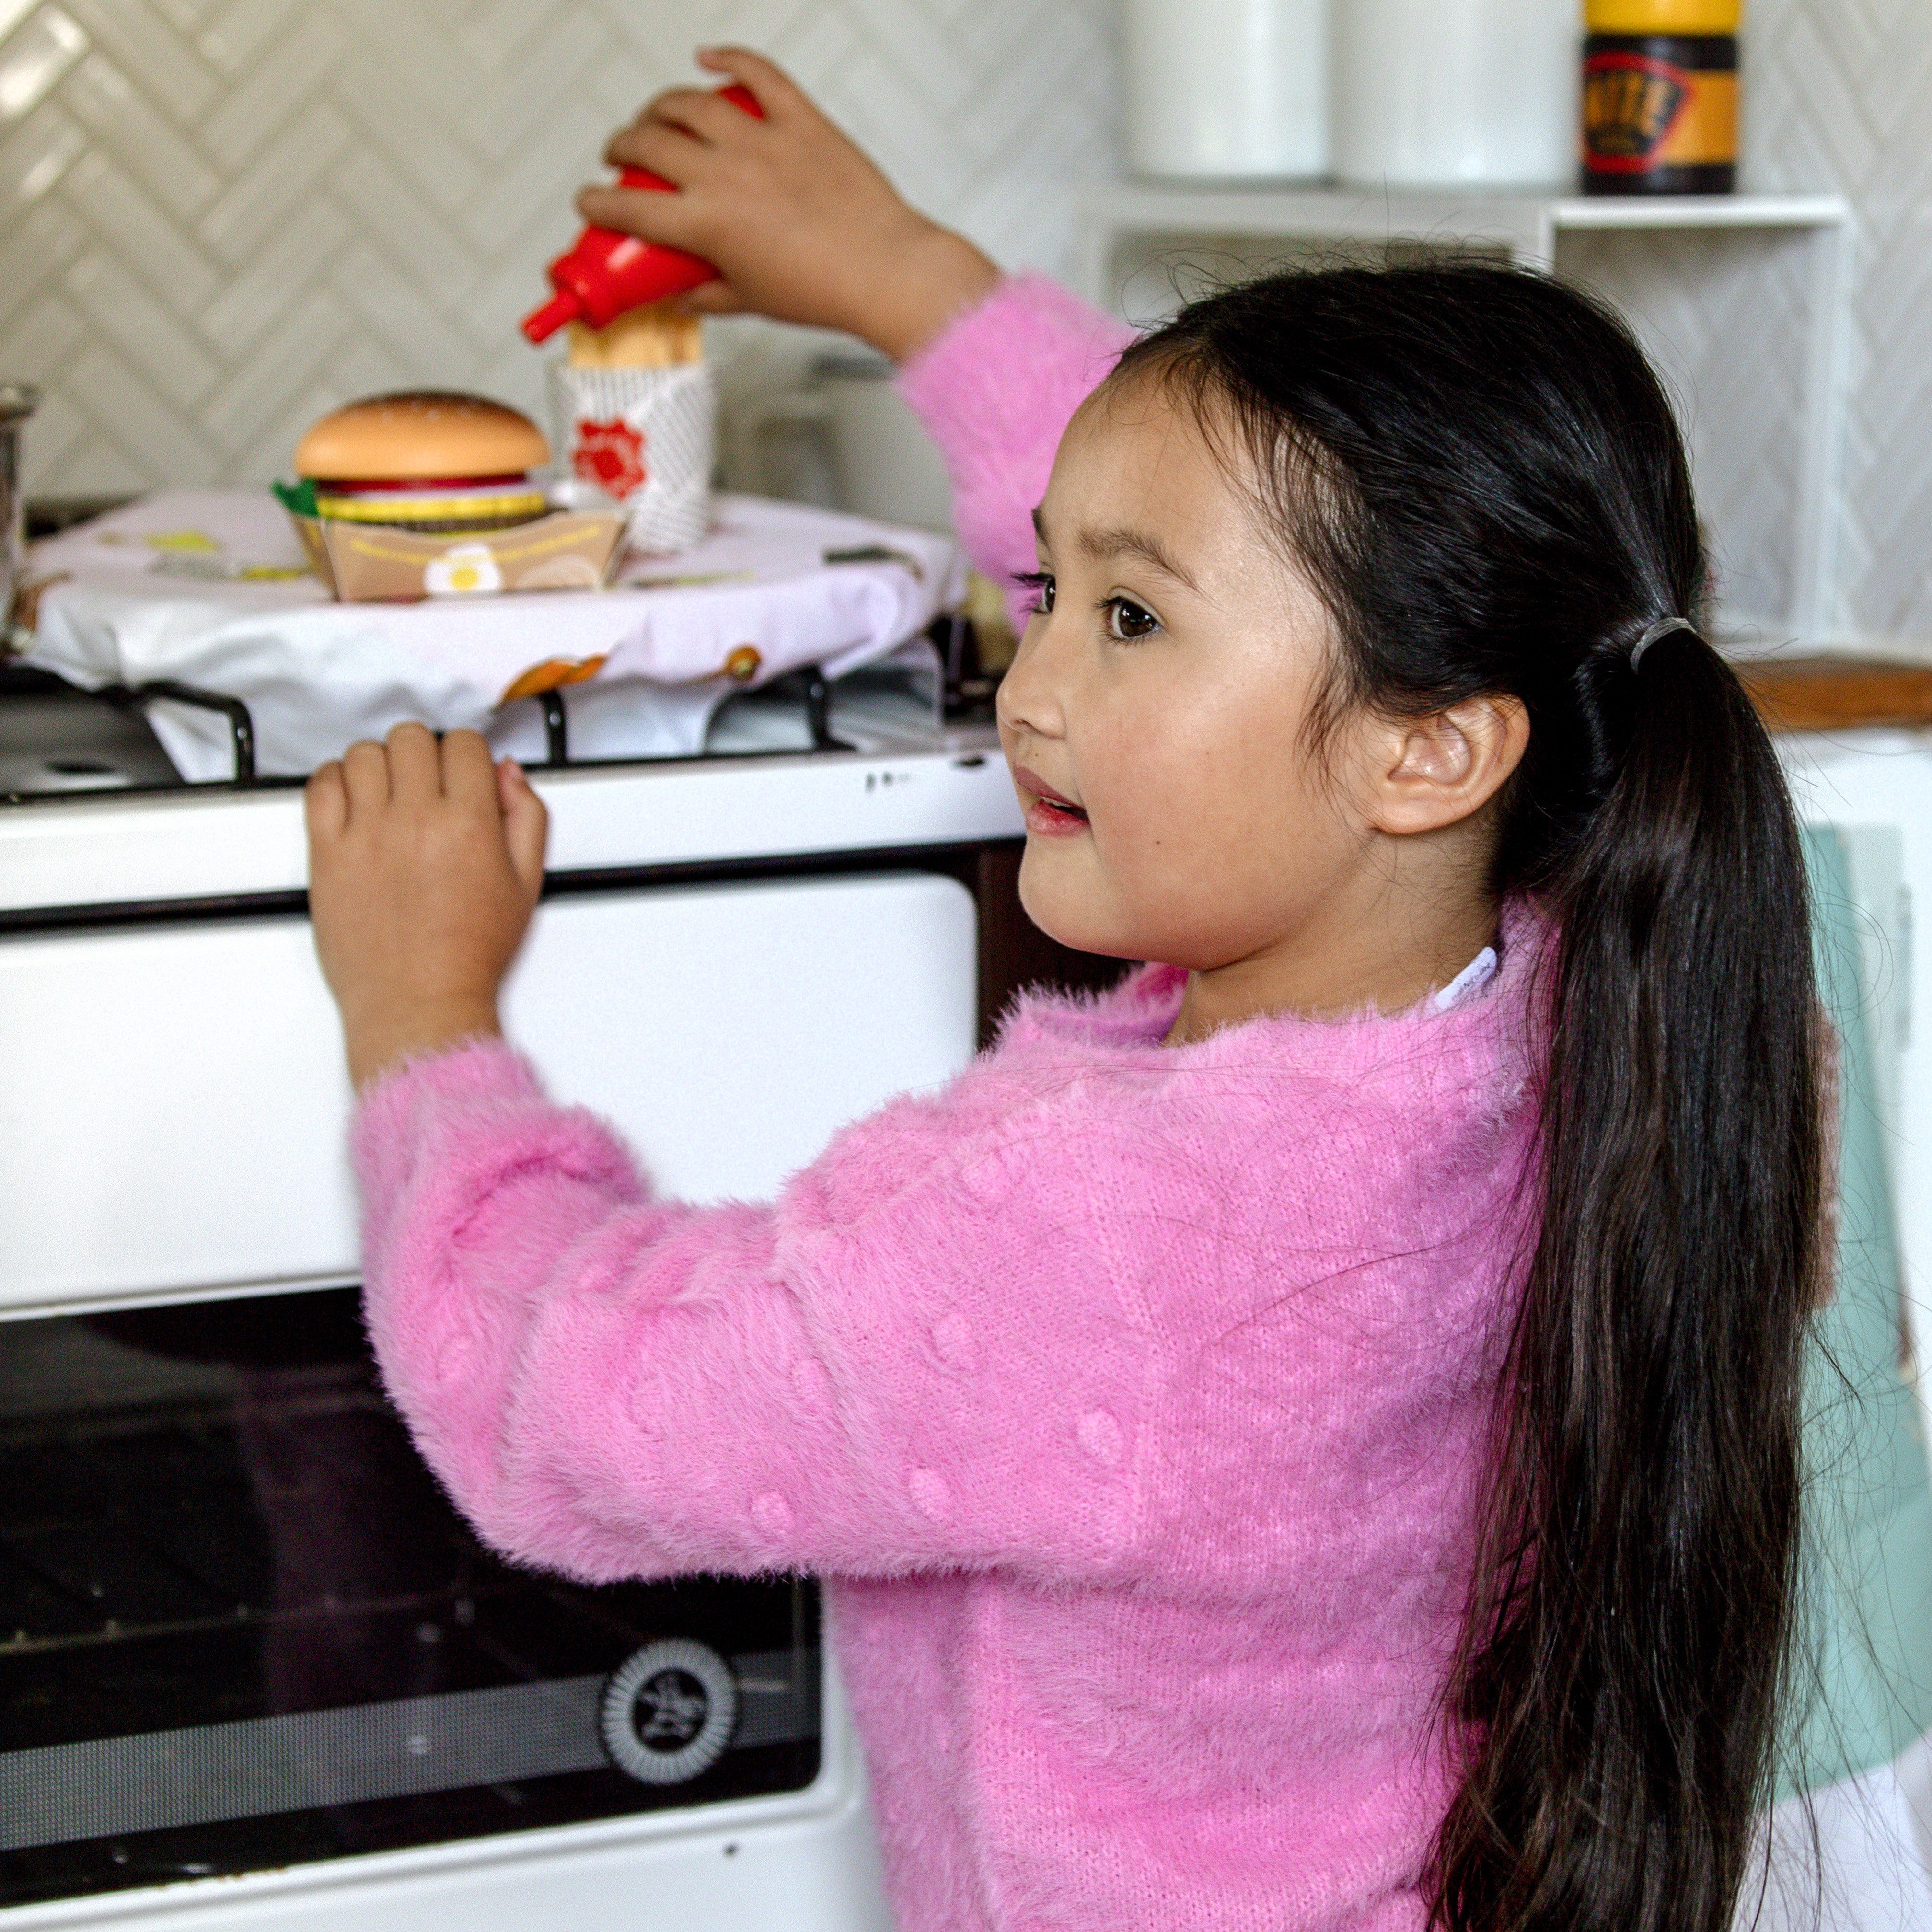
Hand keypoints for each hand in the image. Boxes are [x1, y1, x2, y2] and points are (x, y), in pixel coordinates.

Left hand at [305, 725, 547, 1089]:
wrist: (419, 1004)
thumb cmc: (468, 955)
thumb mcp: (526, 885)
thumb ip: (526, 819)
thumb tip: (508, 774)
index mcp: (468, 824)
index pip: (462, 744)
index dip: (466, 754)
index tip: (462, 772)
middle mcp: (414, 821)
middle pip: (410, 738)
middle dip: (424, 754)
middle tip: (427, 784)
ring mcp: (365, 834)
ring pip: (363, 754)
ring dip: (379, 766)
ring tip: (389, 795)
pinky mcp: (326, 853)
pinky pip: (320, 786)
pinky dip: (335, 781)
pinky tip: (353, 801)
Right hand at [577, 46, 1001, 361]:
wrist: (886, 272)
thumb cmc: (826, 292)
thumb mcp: (753, 302)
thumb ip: (709, 296)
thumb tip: (681, 298)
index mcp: (707, 225)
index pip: (629, 211)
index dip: (596, 206)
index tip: (588, 205)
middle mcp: (726, 174)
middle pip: (648, 144)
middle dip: (621, 149)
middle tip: (620, 156)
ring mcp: (763, 141)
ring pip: (689, 102)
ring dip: (659, 106)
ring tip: (654, 117)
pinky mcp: (801, 120)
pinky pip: (758, 73)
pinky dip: (729, 59)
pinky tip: (710, 58)